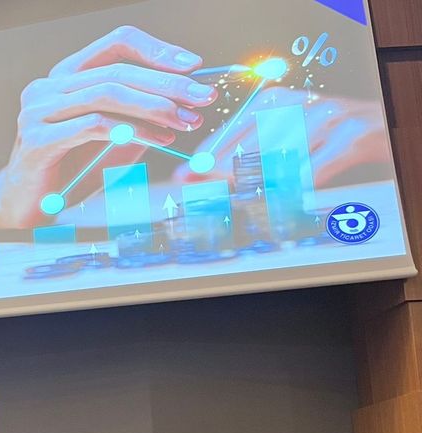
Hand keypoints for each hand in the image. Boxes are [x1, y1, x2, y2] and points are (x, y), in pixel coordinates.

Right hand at [0, 25, 216, 228]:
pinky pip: (93, 126)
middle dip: (168, 84)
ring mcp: (38, 111)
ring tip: (184, 122)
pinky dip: (131, 130)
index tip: (194, 67)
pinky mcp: (37, 140)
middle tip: (203, 98)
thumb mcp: (114, 137)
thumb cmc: (71, 171)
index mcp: (65, 76)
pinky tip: (157, 140)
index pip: (115, 43)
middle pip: (117, 71)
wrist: (27, 207)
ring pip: (106, 93)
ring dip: (153, 106)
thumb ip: (140, 115)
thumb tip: (187, 100)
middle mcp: (47, 87)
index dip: (157, 50)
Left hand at [172, 87, 390, 186]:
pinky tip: (284, 202)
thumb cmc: (320, 135)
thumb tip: (195, 173)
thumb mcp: (280, 133)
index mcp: (272, 100)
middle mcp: (296, 105)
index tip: (183, 179)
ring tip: (245, 204)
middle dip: (224, 177)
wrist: (377, 126)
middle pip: (248, 149)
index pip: (229, 133)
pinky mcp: (350, 138)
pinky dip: (295, 190)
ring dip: (259, 188)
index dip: (204, 160)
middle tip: (206, 198)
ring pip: (278, 163)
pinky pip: (312, 172)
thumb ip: (242, 151)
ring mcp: (325, 119)